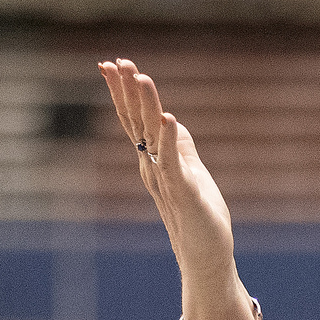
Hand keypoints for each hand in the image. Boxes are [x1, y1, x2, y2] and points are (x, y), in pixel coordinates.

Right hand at [98, 59, 240, 292]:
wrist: (206, 257)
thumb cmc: (199, 217)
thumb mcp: (190, 173)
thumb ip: (178, 147)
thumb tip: (169, 119)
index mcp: (154, 161)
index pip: (135, 121)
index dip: (124, 92)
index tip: (113, 63)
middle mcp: (153, 167)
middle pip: (136, 122)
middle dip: (127, 91)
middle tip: (117, 62)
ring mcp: (166, 179)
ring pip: (152, 135)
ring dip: (146, 106)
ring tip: (141, 78)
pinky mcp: (184, 192)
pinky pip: (173, 162)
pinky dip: (169, 139)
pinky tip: (168, 117)